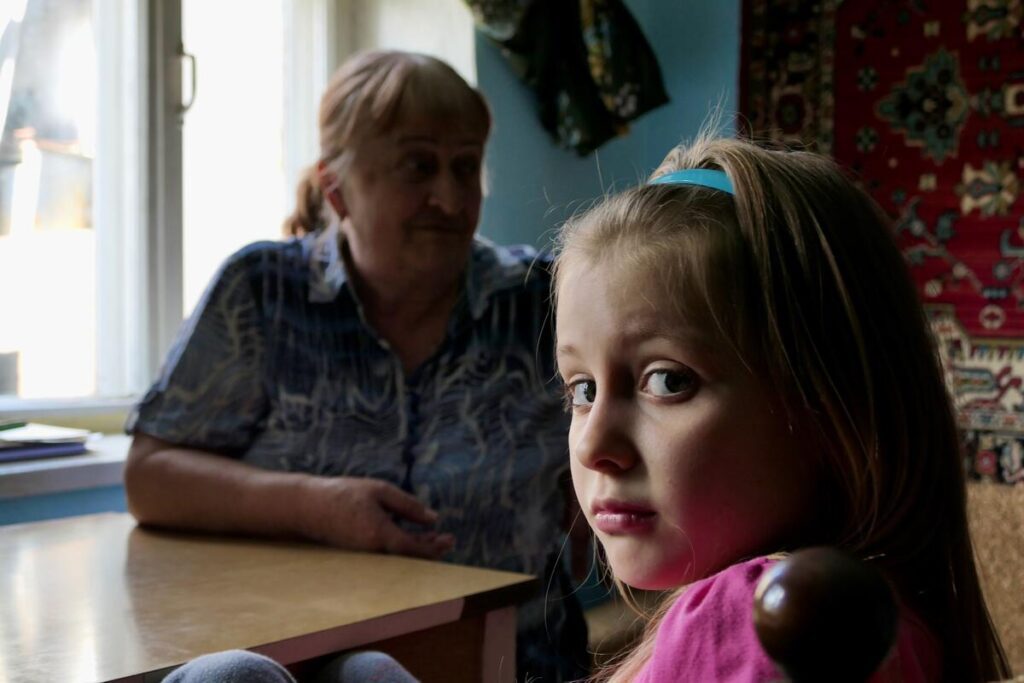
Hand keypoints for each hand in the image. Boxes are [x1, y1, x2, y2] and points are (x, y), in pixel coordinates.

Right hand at [297, 476, 454, 558]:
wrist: (308, 505)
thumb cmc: (344, 493)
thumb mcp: (380, 491)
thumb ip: (408, 506)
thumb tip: (433, 519)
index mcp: (379, 535)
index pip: (414, 549)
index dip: (434, 547)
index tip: (450, 539)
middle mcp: (373, 551)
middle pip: (409, 557)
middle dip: (431, 549)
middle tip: (448, 540)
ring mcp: (365, 555)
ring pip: (399, 555)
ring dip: (418, 547)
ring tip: (433, 535)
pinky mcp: (360, 552)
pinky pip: (388, 553)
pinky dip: (402, 545)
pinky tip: (410, 533)